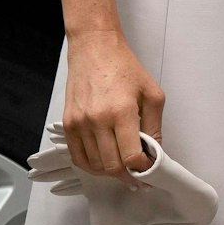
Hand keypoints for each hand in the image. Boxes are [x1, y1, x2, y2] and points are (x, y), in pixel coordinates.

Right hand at [62, 28, 164, 180]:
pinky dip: (91, 166)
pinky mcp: (68, 124)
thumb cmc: (124, 67)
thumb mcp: (151, 92)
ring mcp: (80, 124)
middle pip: (112, 166)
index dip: (142, 170)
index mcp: (122, 111)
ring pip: (94, 165)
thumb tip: (154, 152)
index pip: (131, 157)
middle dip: (127, 175)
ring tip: (122, 167)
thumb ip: (155, 126)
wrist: (94, 48)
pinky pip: (78, 157)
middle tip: (137, 175)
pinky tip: (103, 162)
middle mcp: (98, 120)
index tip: (148, 171)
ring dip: (110, 172)